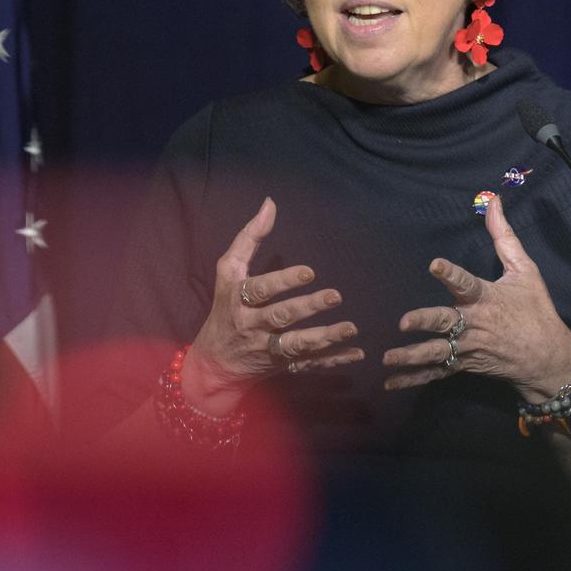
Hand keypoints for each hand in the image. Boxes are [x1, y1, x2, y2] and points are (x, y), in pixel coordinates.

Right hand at [183, 197, 363, 411]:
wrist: (214, 362)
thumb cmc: (225, 306)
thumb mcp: (229, 271)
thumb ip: (249, 238)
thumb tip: (270, 204)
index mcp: (239, 300)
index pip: (261, 290)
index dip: (283, 281)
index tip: (309, 272)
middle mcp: (252, 326)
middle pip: (281, 317)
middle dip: (308, 307)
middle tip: (335, 295)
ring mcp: (267, 349)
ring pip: (296, 345)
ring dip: (325, 337)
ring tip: (350, 328)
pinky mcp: (282, 366)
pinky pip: (309, 364)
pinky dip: (333, 360)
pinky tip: (356, 353)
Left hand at [382, 195, 570, 399]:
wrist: (548, 359)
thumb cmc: (536, 310)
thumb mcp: (525, 271)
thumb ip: (504, 236)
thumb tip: (493, 200)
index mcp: (487, 298)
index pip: (466, 283)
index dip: (450, 273)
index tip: (434, 264)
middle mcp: (475, 324)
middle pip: (447, 322)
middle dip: (426, 322)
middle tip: (404, 322)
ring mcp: (469, 348)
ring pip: (438, 352)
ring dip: (412, 356)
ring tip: (387, 357)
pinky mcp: (465, 365)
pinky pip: (437, 373)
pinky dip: (414, 379)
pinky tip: (390, 382)